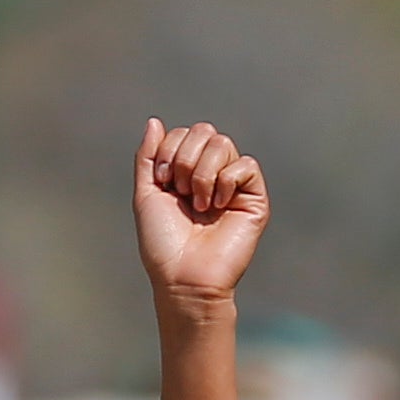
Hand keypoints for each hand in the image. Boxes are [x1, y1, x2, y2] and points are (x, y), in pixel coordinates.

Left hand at [132, 119, 266, 314]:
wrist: (184, 277)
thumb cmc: (163, 244)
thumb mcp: (146, 194)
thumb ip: (148, 156)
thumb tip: (154, 121)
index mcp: (186, 172)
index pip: (184, 133)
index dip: (169, 150)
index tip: (163, 182)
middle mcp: (211, 174)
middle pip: (205, 131)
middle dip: (185, 159)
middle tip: (181, 192)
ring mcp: (233, 185)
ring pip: (223, 144)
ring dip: (203, 174)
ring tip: (199, 205)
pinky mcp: (254, 199)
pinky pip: (246, 166)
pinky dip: (226, 182)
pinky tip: (218, 207)